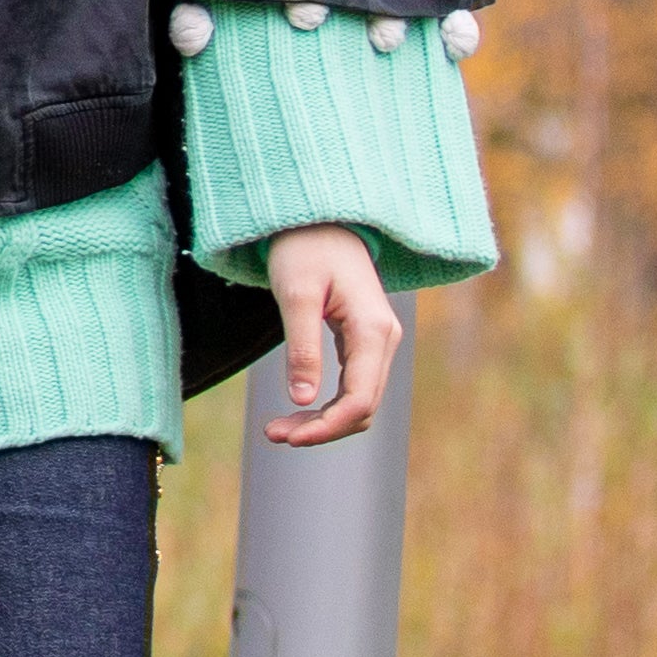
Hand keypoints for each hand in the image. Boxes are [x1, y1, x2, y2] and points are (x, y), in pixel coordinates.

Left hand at [256, 222, 401, 446]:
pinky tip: (297, 410)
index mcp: (374, 330)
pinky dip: (327, 404)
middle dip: (320, 429)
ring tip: (277, 429)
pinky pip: (353, 386)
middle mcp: (385, 340)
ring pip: (359, 401)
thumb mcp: (295, 295)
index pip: (360, 399)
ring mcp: (378, 342)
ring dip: (323, 421)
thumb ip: (301, 348)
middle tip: (271, 434)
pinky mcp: (364, 342)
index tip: (288, 438)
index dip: (327, 427)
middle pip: (362, 407)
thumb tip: (301, 400)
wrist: (320, 219)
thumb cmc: (304, 249)